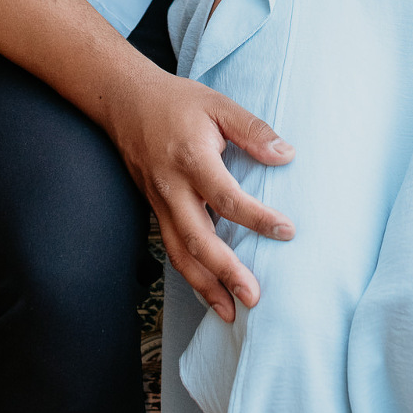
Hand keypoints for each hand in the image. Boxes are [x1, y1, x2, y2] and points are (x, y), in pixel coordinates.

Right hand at [108, 62, 294, 323]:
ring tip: (232, 311)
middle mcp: (172, 188)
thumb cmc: (177, 101)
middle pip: (198, 240)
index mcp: (191, 159)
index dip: (257, 218)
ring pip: (180, 254)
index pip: (226, 198)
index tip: (286, 231)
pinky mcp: (154, 210)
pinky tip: (208, 290)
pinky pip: (171, 248)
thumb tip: (286, 155)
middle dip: (226, 272)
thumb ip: (253, 130)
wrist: (126, 101)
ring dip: (205, 286)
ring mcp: (159, 203)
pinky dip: (189, 274)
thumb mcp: (218, 104)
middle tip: (255, 296)